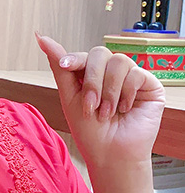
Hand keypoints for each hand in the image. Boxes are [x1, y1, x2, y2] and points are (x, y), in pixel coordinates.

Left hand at [35, 34, 165, 168]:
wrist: (111, 154)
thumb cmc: (90, 131)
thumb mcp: (69, 98)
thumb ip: (59, 68)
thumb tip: (42, 38)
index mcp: (92, 75)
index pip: (84, 55)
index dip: (74, 58)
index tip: (64, 65)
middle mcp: (112, 73)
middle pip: (100, 53)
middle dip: (91, 81)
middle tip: (90, 106)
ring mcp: (131, 78)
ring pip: (119, 61)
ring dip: (108, 91)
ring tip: (107, 113)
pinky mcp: (150, 85)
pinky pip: (137, 73)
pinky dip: (126, 93)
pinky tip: (124, 109)